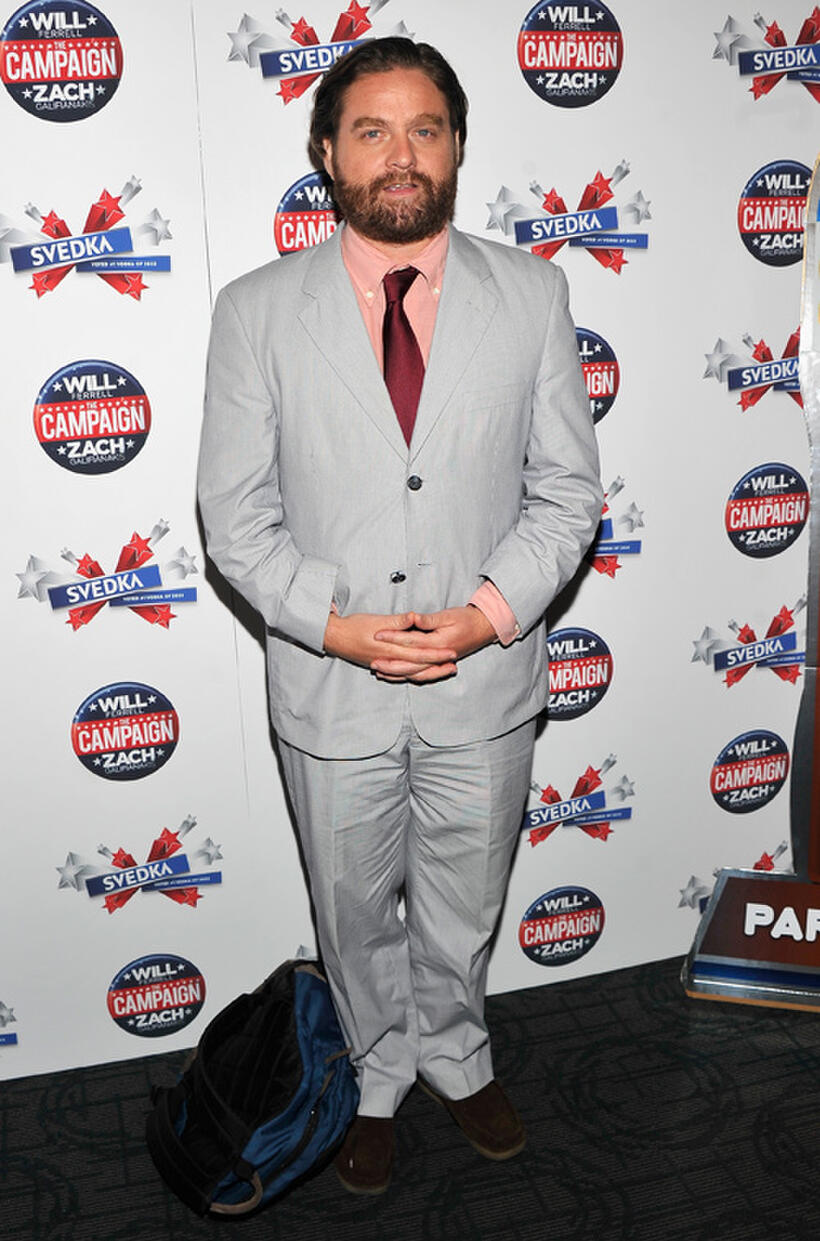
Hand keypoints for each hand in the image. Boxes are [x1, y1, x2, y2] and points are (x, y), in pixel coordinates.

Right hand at [324, 611, 457, 681]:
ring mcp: (385, 665)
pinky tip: (420, 675)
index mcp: (390, 647)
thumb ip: (398, 621)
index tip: (452, 651)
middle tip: (454, 663)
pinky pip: (400, 676)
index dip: (437, 653)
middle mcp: (389, 660)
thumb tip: (414, 617)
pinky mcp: (380, 666)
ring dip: (429, 673)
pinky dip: (412, 677)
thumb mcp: (378, 619)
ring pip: (411, 674)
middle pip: (419, 665)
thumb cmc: (355, 625)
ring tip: (444, 671)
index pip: (419, 652)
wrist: (335, 637)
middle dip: (438, 665)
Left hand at [371, 606, 495, 679]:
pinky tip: (395, 675)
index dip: (393, 637)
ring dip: (397, 673)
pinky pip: (421, 675)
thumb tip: (413, 618)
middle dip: (390, 663)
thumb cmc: (468, 619)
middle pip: (410, 663)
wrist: (485, 627)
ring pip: (415, 673)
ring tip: (379, 671)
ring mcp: (439, 662)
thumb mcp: (448, 615)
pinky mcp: (439, 664)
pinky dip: (407, 676)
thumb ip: (429, 620)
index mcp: (440, 643)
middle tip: (372, 662)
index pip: (411, 641)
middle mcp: (439, 656)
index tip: (377, 635)